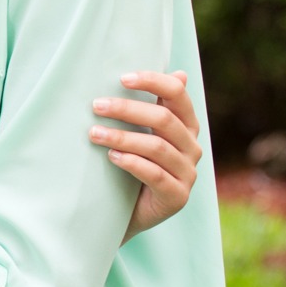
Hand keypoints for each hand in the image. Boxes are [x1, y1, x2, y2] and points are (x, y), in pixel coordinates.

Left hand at [94, 71, 202, 240]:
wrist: (125, 213)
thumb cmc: (131, 165)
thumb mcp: (139, 132)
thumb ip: (153, 105)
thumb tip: (180, 73)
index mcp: (186, 125)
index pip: (177, 94)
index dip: (152, 81)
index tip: (121, 77)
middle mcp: (192, 147)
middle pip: (163, 119)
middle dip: (127, 109)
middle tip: (96, 106)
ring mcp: (188, 174)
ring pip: (157, 147)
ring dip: (122, 136)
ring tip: (94, 133)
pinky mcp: (177, 197)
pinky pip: (156, 175)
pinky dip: (132, 163)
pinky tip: (111, 156)